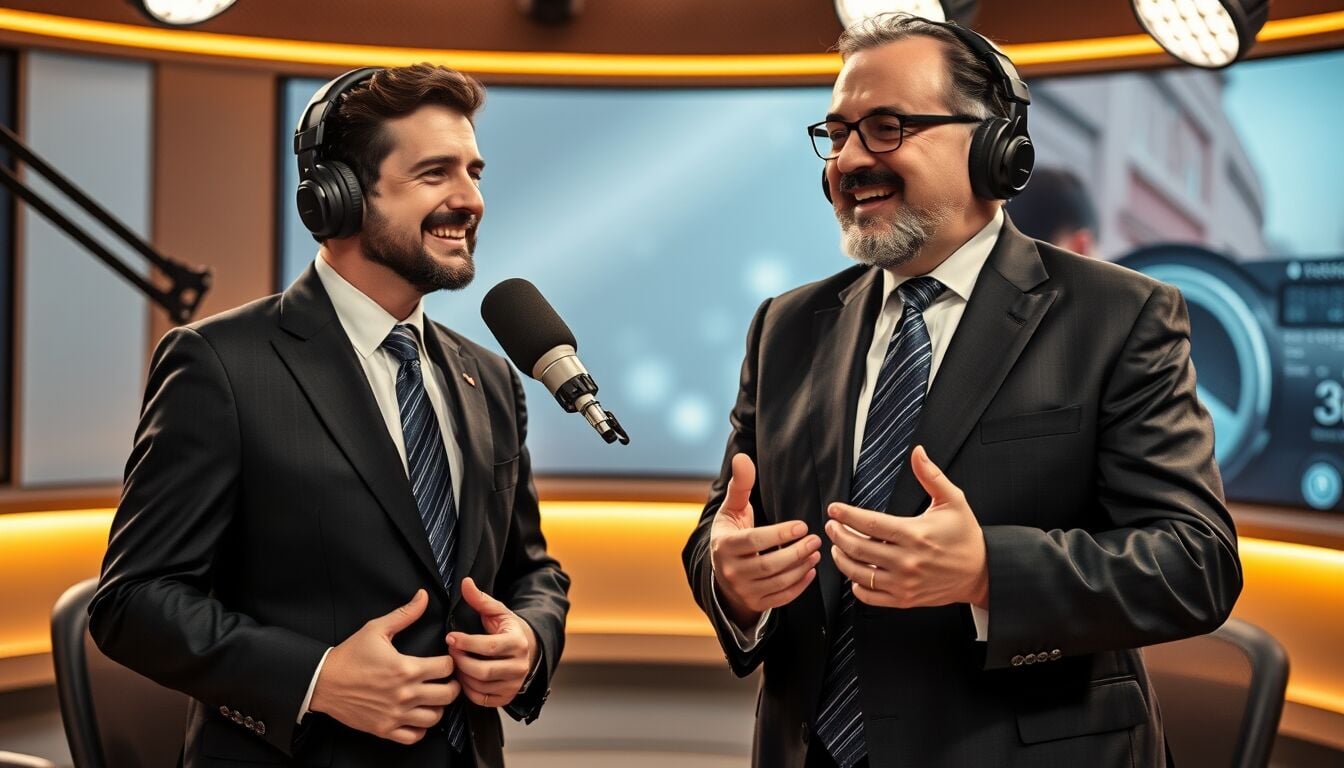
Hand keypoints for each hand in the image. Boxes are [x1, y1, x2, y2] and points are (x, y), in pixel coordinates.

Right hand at [310, 589, 459, 744]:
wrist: (322, 682)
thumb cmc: (349, 656)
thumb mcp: (376, 629)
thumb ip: (404, 614)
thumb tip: (422, 596)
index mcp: (406, 668)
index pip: (447, 667)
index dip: (451, 661)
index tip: (446, 659)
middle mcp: (405, 694)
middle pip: (448, 694)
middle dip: (452, 685)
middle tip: (447, 680)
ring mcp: (395, 714)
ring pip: (435, 717)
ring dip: (438, 706)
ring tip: (433, 697)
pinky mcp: (384, 729)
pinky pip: (414, 736)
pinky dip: (420, 728)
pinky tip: (417, 715)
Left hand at [446, 577, 537, 708]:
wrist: (529, 650)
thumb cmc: (508, 629)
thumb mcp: (498, 612)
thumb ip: (480, 599)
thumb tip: (465, 582)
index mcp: (518, 642)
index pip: (488, 646)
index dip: (466, 643)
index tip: (450, 637)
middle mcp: (519, 666)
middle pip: (482, 670)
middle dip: (461, 661)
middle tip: (450, 651)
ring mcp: (514, 684)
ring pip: (480, 686)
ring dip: (462, 675)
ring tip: (456, 662)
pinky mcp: (507, 697)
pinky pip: (481, 699)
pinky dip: (468, 689)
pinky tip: (464, 675)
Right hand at [710, 453, 820, 629]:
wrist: (721, 571)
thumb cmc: (731, 534)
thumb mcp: (731, 509)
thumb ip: (740, 485)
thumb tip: (743, 458)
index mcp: (724, 546)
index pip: (755, 541)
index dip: (780, 534)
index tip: (802, 526)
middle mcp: (731, 571)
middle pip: (769, 565)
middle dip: (796, 552)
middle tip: (817, 540)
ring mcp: (743, 590)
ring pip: (777, 582)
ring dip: (800, 567)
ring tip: (816, 552)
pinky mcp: (755, 603)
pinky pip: (781, 598)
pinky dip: (799, 586)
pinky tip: (810, 570)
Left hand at [825, 446, 988, 609]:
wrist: (981, 573)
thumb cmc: (966, 536)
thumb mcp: (953, 501)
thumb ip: (931, 476)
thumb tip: (918, 452)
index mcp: (914, 534)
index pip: (869, 523)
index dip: (847, 515)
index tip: (834, 509)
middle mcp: (906, 560)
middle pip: (858, 547)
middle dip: (838, 534)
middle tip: (832, 525)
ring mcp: (904, 583)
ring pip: (858, 573)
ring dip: (841, 558)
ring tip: (837, 546)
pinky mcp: (904, 599)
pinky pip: (870, 596)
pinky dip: (856, 586)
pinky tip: (854, 573)